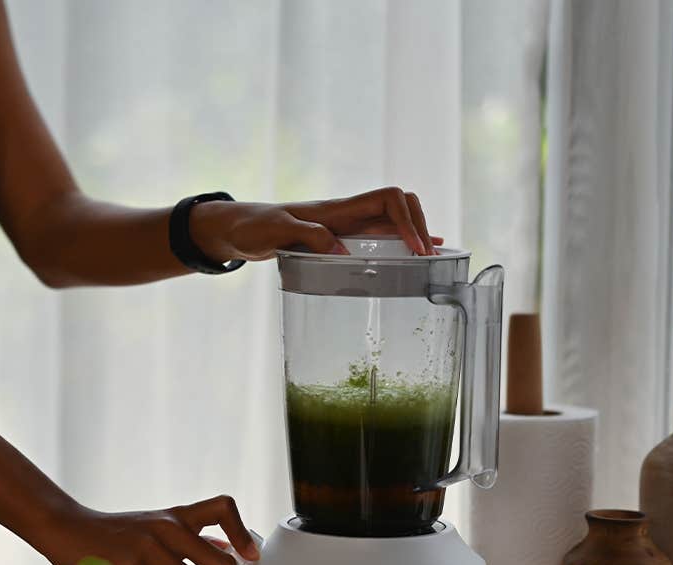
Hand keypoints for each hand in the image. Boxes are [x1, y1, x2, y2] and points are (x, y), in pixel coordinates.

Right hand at [35, 495, 259, 564]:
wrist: (67, 527)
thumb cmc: (114, 532)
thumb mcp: (155, 525)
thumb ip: (190, 536)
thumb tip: (229, 551)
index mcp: (176, 516)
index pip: (223, 508)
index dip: (242, 534)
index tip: (248, 556)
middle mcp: (168, 527)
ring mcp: (149, 547)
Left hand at [189, 186, 443, 261]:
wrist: (238, 229)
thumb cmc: (253, 227)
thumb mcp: (275, 231)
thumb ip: (307, 236)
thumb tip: (343, 253)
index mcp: (337, 209)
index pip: (388, 198)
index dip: (408, 219)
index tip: (415, 248)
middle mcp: (348, 214)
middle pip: (400, 206)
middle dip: (420, 226)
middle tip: (427, 258)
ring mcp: (347, 225)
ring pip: (394, 220)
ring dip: (416, 234)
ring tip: (433, 258)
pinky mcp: (341, 238)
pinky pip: (380, 236)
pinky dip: (402, 242)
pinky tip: (417, 254)